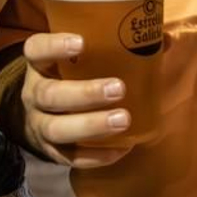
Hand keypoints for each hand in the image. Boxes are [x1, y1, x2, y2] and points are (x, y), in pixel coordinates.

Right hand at [18, 32, 134, 168]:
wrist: (40, 115)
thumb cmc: (70, 77)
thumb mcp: (79, 59)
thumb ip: (115, 45)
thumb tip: (163, 39)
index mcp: (39, 64)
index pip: (36, 49)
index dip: (54, 46)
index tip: (81, 43)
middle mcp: (33, 94)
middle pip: (50, 95)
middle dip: (85, 93)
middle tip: (119, 89)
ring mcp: (39, 125)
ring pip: (57, 129)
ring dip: (91, 126)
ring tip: (123, 120)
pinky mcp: (51, 152)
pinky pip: (70, 157)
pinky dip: (96, 156)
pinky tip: (121, 149)